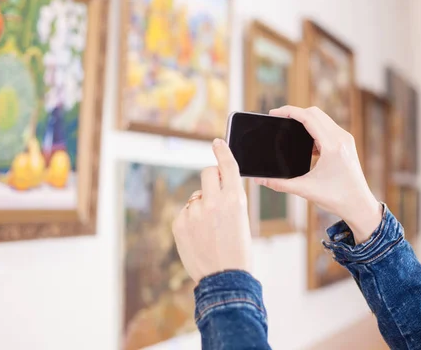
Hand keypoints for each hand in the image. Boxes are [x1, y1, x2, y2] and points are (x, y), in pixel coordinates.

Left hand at [172, 138, 252, 282]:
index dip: (222, 151)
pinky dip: (190, 220)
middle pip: (207, 173)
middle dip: (211, 179)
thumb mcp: (241, 218)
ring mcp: (194, 212)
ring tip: (209, 230)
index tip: (216, 142)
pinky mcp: (179, 223)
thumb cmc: (237, 250)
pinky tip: (199, 237)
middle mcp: (213, 201)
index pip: (228, 166)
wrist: (224, 279)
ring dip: (201, 206)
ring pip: (195, 196)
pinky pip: (185, 212)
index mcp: (235, 199)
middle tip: (215, 195)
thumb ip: (228, 198)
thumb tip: (212, 186)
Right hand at [256, 106, 381, 243]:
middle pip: (315, 113)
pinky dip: (313, 129)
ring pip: (322, 118)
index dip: (289, 111)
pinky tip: (305, 144)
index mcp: (333, 146)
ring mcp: (345, 140)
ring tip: (289, 128)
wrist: (360, 206)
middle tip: (278, 118)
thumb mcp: (305, 189)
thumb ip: (279, 184)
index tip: (274, 113)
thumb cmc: (337, 198)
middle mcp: (341, 138)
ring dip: (305, 120)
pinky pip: (327, 128)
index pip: (309, 117)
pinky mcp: (346, 144)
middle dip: (295, 112)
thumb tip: (259, 180)